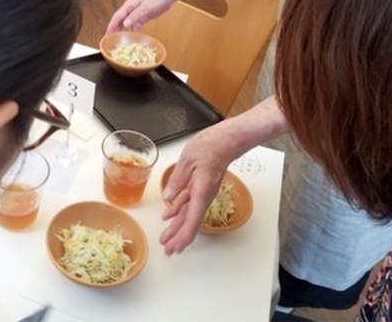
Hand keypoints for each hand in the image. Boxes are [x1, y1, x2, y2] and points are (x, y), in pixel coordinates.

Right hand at [106, 0, 175, 33]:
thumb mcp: (146, 8)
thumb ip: (135, 16)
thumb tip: (124, 24)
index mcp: (129, 5)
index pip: (117, 17)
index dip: (111, 26)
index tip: (107, 34)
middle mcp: (132, 8)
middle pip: (120, 20)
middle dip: (115, 29)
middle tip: (111, 39)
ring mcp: (138, 12)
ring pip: (128, 22)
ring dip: (123, 30)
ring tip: (119, 39)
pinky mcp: (145, 15)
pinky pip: (136, 23)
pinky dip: (133, 29)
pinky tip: (133, 35)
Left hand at [159, 124, 235, 254]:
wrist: (225, 140)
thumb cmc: (210, 146)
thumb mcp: (188, 160)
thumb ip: (177, 180)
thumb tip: (168, 197)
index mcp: (201, 191)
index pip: (192, 219)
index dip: (183, 236)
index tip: (176, 247)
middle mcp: (203, 195)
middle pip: (190, 222)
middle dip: (178, 237)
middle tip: (168, 250)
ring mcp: (202, 192)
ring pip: (188, 214)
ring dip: (177, 227)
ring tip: (166, 238)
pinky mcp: (200, 186)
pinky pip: (188, 202)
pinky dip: (178, 210)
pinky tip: (169, 216)